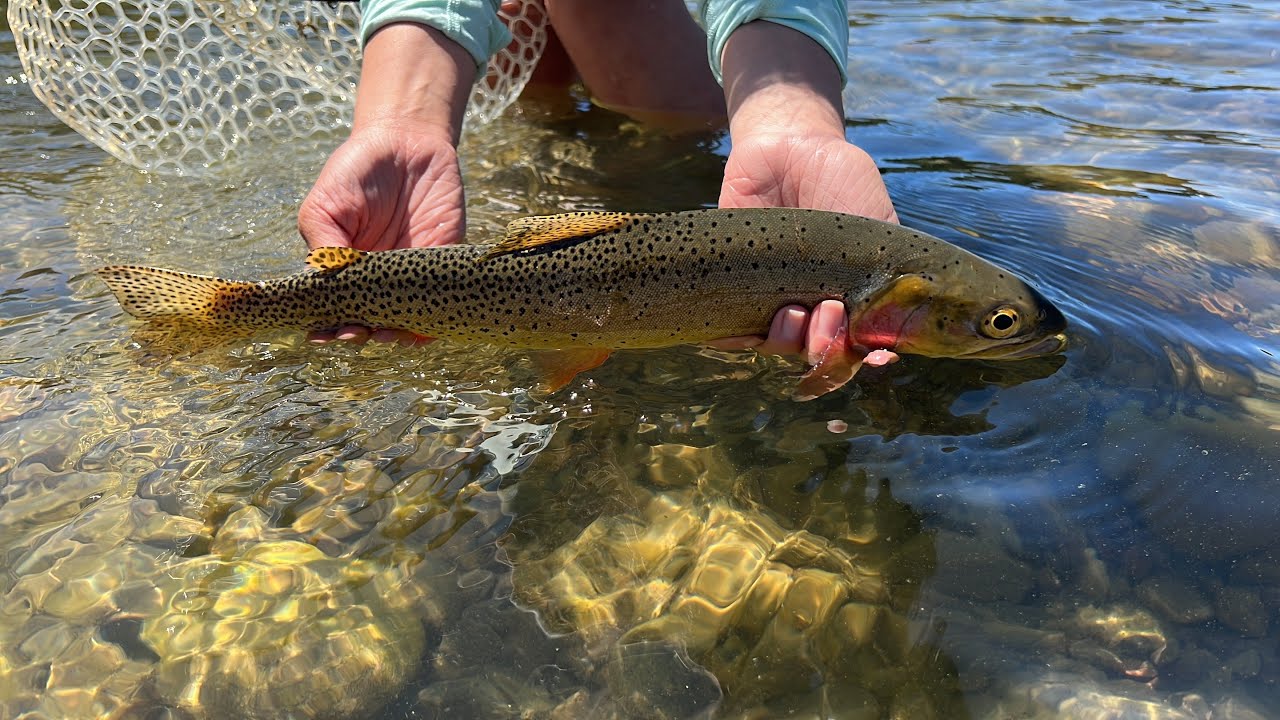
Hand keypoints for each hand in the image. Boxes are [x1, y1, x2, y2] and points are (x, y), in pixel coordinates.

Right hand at [299, 126, 462, 344]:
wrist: (408, 141)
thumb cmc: (358, 170)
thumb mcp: (328, 202)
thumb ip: (324, 241)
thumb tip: (321, 283)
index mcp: (342, 266)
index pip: (333, 306)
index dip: (327, 326)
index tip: (322, 334)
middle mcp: (375, 277)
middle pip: (367, 320)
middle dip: (360, 334)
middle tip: (357, 333)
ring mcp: (409, 273)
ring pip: (402, 319)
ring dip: (394, 333)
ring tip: (386, 333)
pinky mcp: (442, 262)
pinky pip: (439, 300)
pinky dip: (432, 322)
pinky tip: (422, 329)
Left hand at [710, 21, 898, 363]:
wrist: (789, 143)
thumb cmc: (840, 180)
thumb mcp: (875, 220)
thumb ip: (884, 269)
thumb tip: (893, 328)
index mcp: (849, 297)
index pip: (856, 343)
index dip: (863, 355)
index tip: (876, 354)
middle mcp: (811, 305)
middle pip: (814, 351)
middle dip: (823, 345)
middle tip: (826, 316)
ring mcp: (771, 298)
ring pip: (776, 343)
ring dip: (786, 341)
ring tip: (793, 315)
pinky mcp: (729, 284)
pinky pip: (727, 326)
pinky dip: (731, 338)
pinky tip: (737, 336)